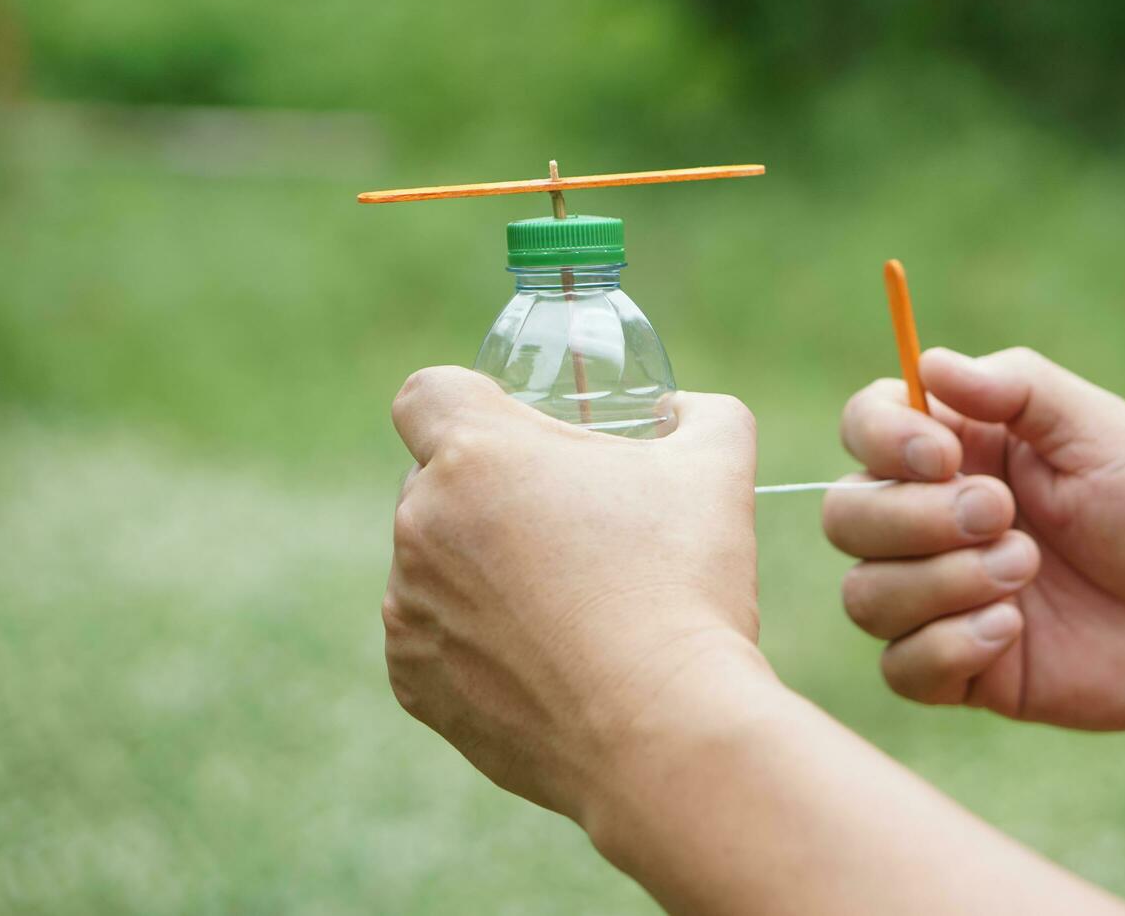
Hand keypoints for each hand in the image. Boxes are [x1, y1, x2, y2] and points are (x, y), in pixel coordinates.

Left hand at [383, 367, 766, 818]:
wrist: (664, 730)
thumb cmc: (684, 586)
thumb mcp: (715, 468)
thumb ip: (702, 414)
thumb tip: (681, 411)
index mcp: (477, 455)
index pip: (427, 393)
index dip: (474, 403)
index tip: (522, 437)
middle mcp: (421, 526)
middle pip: (434, 481)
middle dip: (490, 492)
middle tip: (570, 525)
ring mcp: (409, 610)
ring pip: (432, 563)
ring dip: (481, 569)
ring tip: (569, 604)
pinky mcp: (414, 682)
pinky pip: (433, 638)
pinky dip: (476, 642)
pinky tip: (548, 660)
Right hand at [823, 347, 1124, 728]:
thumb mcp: (1100, 428)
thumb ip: (1015, 387)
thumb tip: (928, 362)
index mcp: (957, 451)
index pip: (863, 427)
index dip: (881, 439)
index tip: (944, 457)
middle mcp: (931, 521)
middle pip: (844, 515)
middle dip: (914, 520)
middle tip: (1004, 517)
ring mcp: (939, 598)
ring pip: (863, 595)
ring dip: (939, 583)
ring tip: (1026, 572)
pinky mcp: (960, 669)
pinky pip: (899, 668)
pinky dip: (946, 648)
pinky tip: (1013, 632)